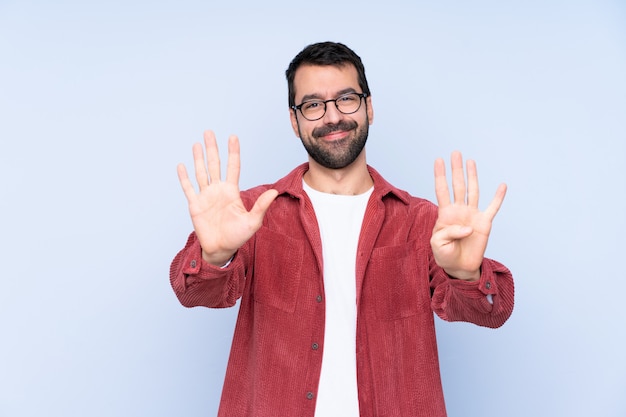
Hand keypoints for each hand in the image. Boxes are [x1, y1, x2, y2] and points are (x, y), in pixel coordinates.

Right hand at [177, 130, 278, 265]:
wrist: (221, 249)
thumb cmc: (238, 236)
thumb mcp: (253, 221)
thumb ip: (262, 206)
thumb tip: (275, 192)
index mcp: (232, 191)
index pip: (233, 166)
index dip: (233, 152)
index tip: (232, 136)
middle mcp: (218, 190)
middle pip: (214, 164)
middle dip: (212, 148)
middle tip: (209, 132)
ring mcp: (206, 196)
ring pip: (201, 173)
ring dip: (198, 158)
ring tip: (197, 144)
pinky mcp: (195, 205)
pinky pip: (188, 188)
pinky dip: (184, 177)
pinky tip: (182, 165)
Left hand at [430, 151, 506, 280]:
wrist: (458, 267)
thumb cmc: (444, 254)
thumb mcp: (438, 243)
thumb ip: (449, 232)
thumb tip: (467, 227)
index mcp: (445, 213)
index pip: (442, 190)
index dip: (440, 175)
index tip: (438, 160)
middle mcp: (459, 210)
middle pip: (458, 185)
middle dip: (456, 169)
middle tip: (455, 153)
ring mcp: (472, 215)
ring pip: (473, 191)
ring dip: (472, 176)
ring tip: (470, 161)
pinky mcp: (484, 223)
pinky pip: (493, 208)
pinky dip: (498, 197)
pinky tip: (502, 185)